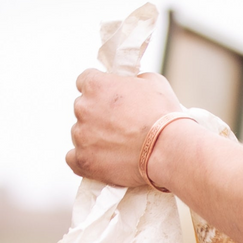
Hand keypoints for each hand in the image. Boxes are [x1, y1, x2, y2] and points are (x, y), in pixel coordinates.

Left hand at [67, 70, 182, 186]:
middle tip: (123, 126)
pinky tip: (101, 161)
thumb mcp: (154, 83)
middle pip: (84, 109)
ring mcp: (81, 135)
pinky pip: (74, 159)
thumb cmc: (164, 116)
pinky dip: (86, 159)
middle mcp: (82, 107)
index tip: (110, 99)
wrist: (169, 150)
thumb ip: (134, 81)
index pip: (85, 81)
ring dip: (96, 138)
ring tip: (122, 148)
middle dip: (99, 116)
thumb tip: (132, 84)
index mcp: (96, 85)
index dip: (100, 91)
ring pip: (81, 134)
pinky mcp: (84, 160)